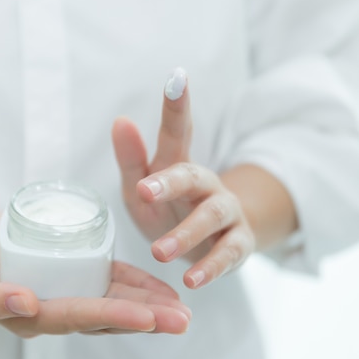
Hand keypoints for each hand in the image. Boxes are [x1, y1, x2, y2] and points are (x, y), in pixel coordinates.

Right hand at [0, 214, 191, 337]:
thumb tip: (25, 304)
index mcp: (29, 316)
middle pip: (103, 318)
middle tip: (181, 321)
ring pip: (113, 305)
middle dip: (144, 320)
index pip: (75, 317)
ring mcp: (67, 294)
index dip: (110, 317)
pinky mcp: (76, 275)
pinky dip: (137, 287)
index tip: (145, 318)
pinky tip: (162, 291)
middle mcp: (54, 310)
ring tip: (183, 312)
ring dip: (149, 308)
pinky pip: (110, 284)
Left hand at [112, 68, 255, 288]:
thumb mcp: (141, 186)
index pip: (178, 130)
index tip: (176, 78)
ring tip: (160, 253)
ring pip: (213, 216)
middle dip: (171, 182)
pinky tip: (193, 280)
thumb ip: (131, 158)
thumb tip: (120, 119)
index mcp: (179, 165)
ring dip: (187, 234)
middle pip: (194, 176)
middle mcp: (206, 184)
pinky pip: (228, 253)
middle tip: (145, 191)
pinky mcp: (238, 243)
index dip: (178, 105)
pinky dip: (212, 266)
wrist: (205, 242)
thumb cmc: (165, 208)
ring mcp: (225, 212)